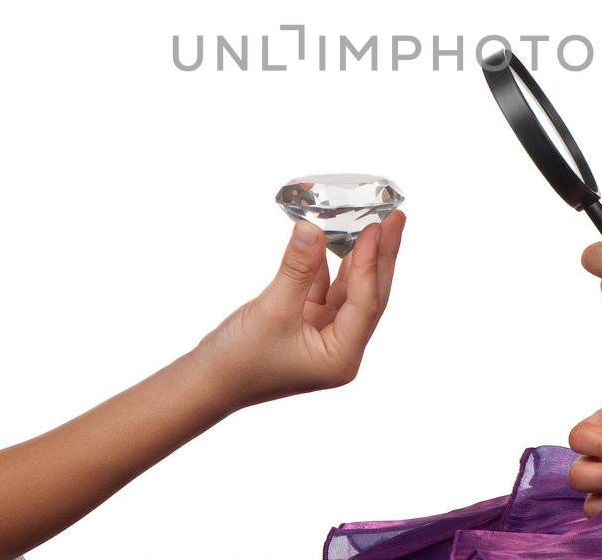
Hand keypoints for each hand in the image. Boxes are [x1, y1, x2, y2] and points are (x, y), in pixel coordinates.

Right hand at [194, 211, 404, 410]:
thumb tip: (311, 228)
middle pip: (367, 294)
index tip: (377, 228)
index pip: (365, 304)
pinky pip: (324, 287)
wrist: (206, 383)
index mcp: (341, 357)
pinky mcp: (305, 323)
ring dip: (357, 257)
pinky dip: (327, 263)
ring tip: (374, 221)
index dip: (371, 264)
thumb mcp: (271, 311)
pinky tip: (335, 237)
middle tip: (395, 218)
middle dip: (380, 256)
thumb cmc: (238, 361)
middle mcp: (340, 347)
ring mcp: (323, 334)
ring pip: (348, 288)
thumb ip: (296, 268)